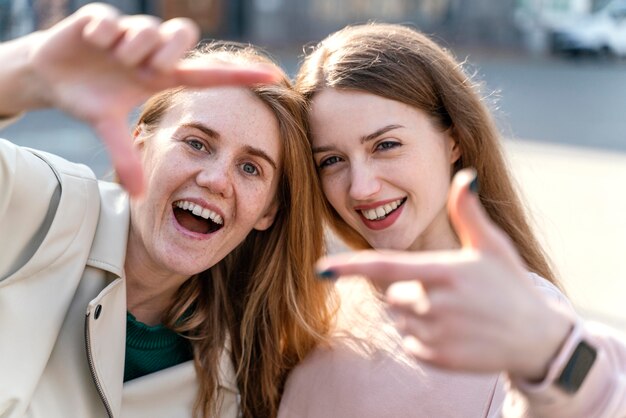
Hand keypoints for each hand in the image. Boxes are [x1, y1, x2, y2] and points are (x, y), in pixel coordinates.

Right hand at [10, 3, 278, 194]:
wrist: (49, 75)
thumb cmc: (89, 98)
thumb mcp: (107, 126)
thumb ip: (126, 155)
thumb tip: (138, 195)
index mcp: (160, 77)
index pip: (207, 75)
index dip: (239, 76)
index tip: (273, 76)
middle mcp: (151, 52)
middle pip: (182, 35)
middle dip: (166, 53)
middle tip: (143, 70)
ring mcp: (128, 32)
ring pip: (148, 29)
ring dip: (130, 49)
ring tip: (112, 59)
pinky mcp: (101, 19)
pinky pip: (112, 21)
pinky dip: (102, 34)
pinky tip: (93, 43)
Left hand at [317, 169, 572, 380]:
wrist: (535, 339)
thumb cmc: (511, 286)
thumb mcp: (493, 246)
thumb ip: (469, 213)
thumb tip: (464, 175)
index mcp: (444, 272)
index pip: (385, 268)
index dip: (350, 267)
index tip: (320, 268)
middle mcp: (435, 305)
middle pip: (392, 294)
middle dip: (408, 289)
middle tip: (445, 290)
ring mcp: (436, 335)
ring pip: (398, 319)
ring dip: (413, 313)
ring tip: (451, 310)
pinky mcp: (436, 359)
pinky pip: (408, 342)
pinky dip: (421, 336)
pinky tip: (451, 331)